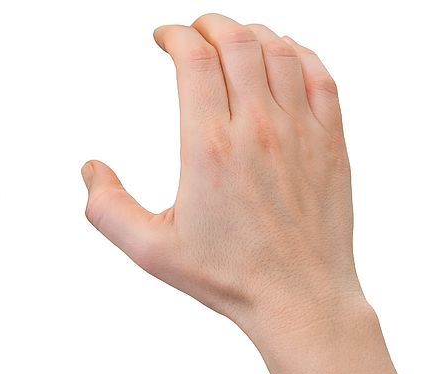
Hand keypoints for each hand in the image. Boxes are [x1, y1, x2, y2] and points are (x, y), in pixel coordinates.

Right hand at [82, 14, 362, 338]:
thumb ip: (108, 208)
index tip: (162, 38)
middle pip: (236, 42)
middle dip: (209, 24)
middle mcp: (258, 129)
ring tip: (231, 37)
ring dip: (251, 33)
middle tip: (194, 30)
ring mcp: (301, 132)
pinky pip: (320, 75)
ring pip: (280, 50)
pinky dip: (299, 52)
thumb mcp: (150, 251)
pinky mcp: (331, 142)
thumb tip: (91, 169)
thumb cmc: (226, 277)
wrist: (299, 298)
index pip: (194, 60)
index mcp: (209, 148)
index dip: (175, 36)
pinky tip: (283, 54)